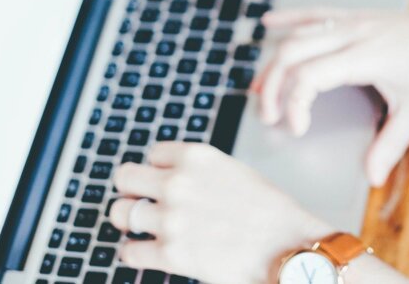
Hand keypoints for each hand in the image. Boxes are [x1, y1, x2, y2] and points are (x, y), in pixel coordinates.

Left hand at [110, 143, 332, 283]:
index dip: (158, 170)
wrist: (289, 247)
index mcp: (196, 158)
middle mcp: (178, 183)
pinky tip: (152, 252)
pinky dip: (136, 253)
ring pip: (120, 213)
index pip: (152, 154)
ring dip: (131, 221)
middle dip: (133, 191)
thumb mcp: (234, 172)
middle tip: (143, 202)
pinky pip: (128, 251)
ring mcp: (170, 219)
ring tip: (147, 228)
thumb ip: (200, 172)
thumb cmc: (271, 213)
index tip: (163, 181)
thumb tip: (173, 178)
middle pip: (125, 177)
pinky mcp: (169, 254)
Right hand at [253, 0, 408, 185]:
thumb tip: (372, 177)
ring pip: (299, 35)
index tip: (298, 130)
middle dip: (272, 86)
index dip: (294, 105)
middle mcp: (352, 34)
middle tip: (269, 117)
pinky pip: (316, 13)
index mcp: (363, 56)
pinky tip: (270, 23)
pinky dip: (290, 18)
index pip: (309, 77)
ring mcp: (353, 21)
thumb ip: (391, 144)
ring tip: (259, 88)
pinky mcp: (358, 16)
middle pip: (293, 54)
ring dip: (275, 61)